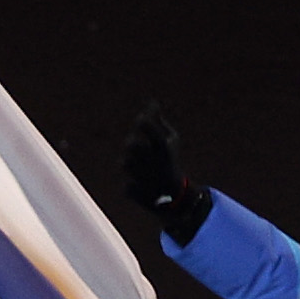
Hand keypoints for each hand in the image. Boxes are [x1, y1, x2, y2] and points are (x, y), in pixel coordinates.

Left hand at [118, 101, 211, 240]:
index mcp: (163, 147)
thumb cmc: (170, 161)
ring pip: (124, 163)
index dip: (141, 121)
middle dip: (132, 145)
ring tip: (141, 168)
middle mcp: (154, 161)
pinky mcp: (134, 193)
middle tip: (138, 149)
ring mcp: (144, 178)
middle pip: (130, 144)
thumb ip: (159, 121)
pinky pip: (126, 184)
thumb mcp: (172, 140)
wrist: (176, 196)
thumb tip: (151, 103)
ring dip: (130, 164)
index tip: (142, 123)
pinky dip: (132, 185)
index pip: (143, 124)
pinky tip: (143, 186)